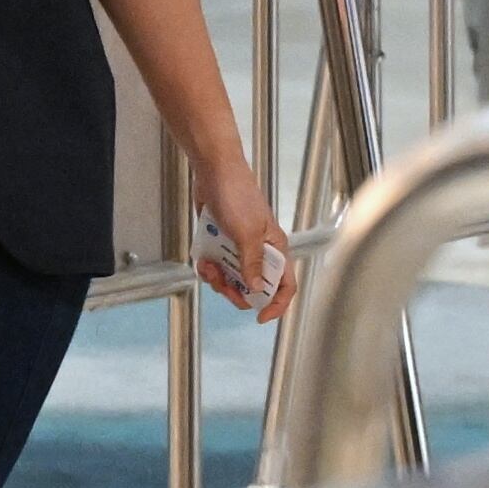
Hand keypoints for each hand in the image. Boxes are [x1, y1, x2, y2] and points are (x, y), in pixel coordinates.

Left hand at [193, 152, 300, 320]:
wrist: (215, 171)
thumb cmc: (237, 195)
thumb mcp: (247, 233)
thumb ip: (252, 263)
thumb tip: (256, 290)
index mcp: (274, 248)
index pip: (285, 283)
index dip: (277, 303)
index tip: (260, 316)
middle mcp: (260, 250)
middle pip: (254, 287)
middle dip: (236, 291)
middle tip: (223, 284)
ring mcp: (240, 247)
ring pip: (232, 279)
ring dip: (218, 278)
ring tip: (208, 265)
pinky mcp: (223, 242)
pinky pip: (217, 266)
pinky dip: (208, 267)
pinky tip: (203, 259)